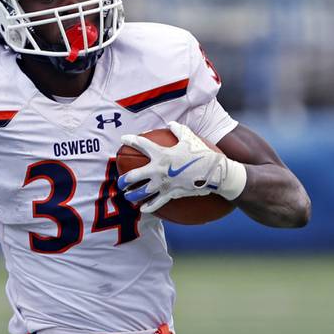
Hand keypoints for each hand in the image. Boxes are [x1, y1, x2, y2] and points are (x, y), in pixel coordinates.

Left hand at [117, 121, 246, 213]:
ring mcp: (163, 184)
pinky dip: (148, 207)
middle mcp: (158, 169)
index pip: (142, 144)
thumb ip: (178, 130)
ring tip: (128, 196)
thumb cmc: (202, 153)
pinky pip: (156, 203)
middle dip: (124, 179)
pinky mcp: (170, 195)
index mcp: (162, 154)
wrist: (213, 172)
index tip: (123, 138)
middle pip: (134, 175)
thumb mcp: (190, 138)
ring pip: (141, 192)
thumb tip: (170, 124)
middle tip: (120, 181)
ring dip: (132, 195)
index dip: (131, 140)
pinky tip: (143, 209)